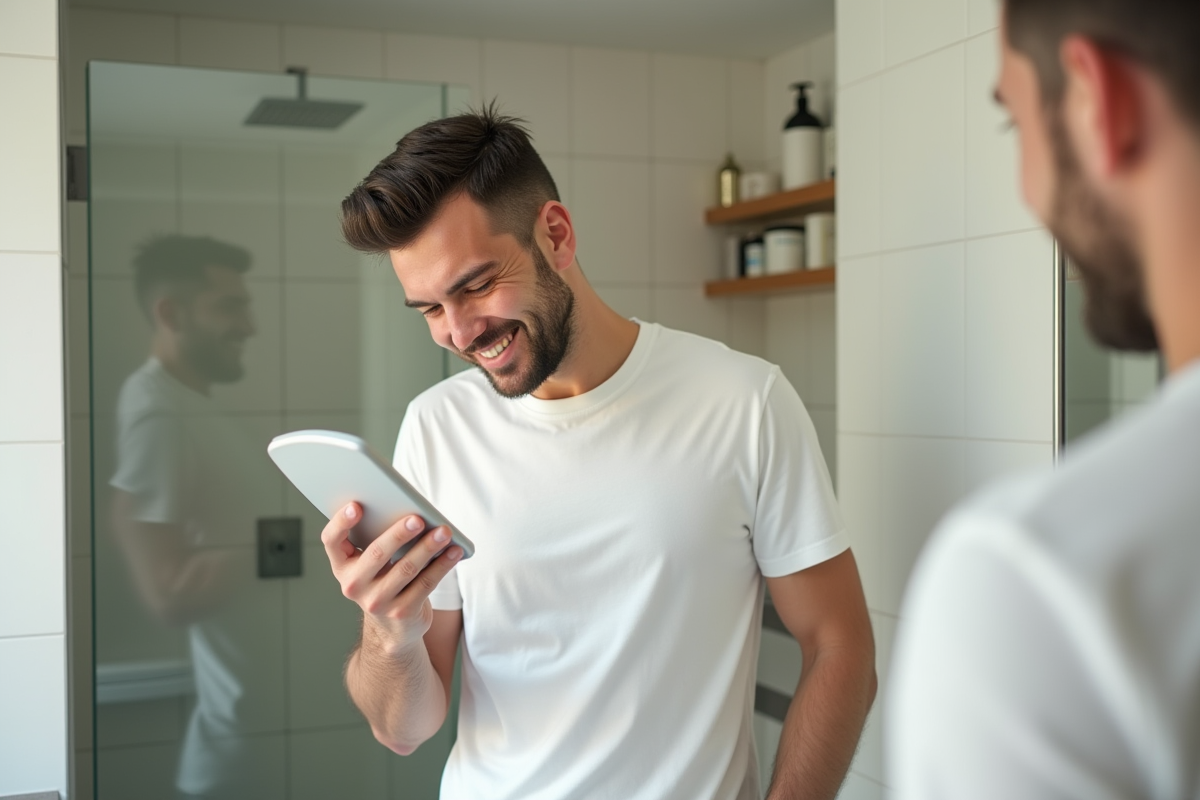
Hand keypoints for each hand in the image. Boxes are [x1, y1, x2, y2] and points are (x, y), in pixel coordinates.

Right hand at [321, 502, 462, 651]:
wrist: (393, 628)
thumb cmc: (383, 580)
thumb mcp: (371, 564)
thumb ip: (377, 539)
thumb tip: (409, 511)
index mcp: (342, 565)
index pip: (331, 541)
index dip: (340, 522)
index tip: (356, 505)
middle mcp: (354, 585)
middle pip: (376, 554)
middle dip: (398, 534)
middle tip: (418, 519)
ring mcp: (377, 601)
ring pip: (406, 568)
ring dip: (428, 547)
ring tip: (444, 531)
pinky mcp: (402, 612)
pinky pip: (426, 583)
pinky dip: (442, 564)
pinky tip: (454, 551)